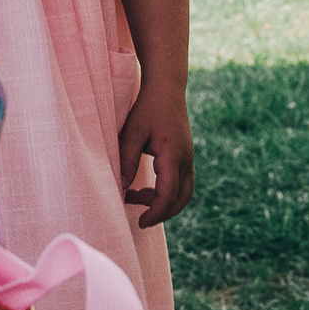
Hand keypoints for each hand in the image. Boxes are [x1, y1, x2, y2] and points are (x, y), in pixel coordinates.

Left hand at [118, 81, 194, 227]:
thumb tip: (120, 188)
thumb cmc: (147, 107)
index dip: (155, 212)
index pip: (168, 194)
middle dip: (162, 213)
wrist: (166, 87)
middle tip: (140, 218)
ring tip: (135, 198)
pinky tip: (143, 187)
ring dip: (164, 202)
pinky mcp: (185, 155)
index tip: (140, 222)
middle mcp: (186, 159)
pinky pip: (181, 182)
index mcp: (173, 155)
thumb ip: (126, 160)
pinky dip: (166, 191)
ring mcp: (188, 157)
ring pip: (184, 192)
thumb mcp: (132, 132)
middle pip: (181, 199)